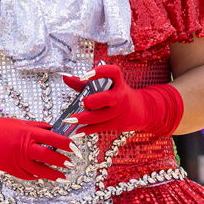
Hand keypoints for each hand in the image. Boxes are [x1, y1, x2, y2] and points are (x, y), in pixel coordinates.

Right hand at [0, 106, 72, 180]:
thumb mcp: (20, 122)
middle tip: (71, 163)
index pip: (53, 139)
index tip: (75, 148)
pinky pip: (28, 175)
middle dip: (62, 161)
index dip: (66, 144)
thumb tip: (54, 129)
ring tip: (62, 177)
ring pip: (40, 171)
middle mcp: (24, 147)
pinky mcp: (11, 169)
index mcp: (28, 132)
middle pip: (49, 156)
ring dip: (53, 174)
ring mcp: (17, 160)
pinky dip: (37, 176)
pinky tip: (43, 176)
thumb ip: (37, 127)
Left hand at [62, 63, 183, 135]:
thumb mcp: (104, 86)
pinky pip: (100, 128)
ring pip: (102, 117)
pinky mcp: (116, 124)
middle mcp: (120, 96)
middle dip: (94, 101)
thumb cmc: (114, 94)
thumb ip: (83, 83)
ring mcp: (118, 111)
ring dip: (85, 118)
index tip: (86, 74)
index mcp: (118, 82)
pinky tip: (77, 132)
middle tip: (82, 102)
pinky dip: (87, 130)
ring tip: (70, 119)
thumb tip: (66, 77)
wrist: (138, 110)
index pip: (113, 72)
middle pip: (109, 98)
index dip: (100, 72)